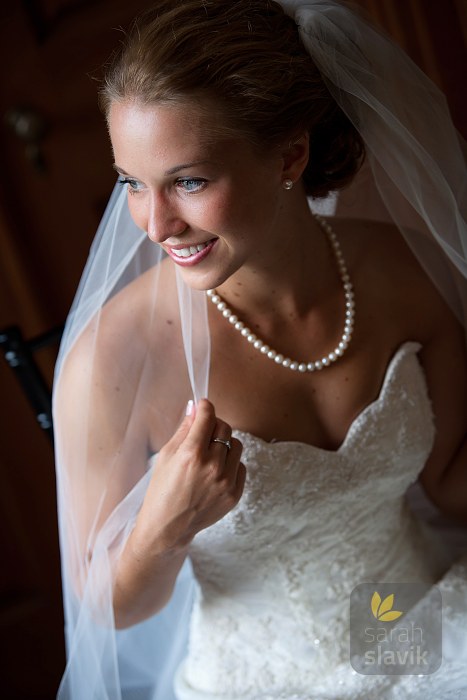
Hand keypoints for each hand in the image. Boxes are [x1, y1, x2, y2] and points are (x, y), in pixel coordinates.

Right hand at [133, 399, 244, 555]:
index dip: (205, 407)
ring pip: (236, 445)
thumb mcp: (165, 456)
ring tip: (210, 454)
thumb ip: (184, 430)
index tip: (203, 405)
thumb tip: (195, 409)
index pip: (208, 417)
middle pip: (224, 428)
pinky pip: (240, 465)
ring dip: (224, 444)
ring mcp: (226, 481)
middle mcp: (212, 466)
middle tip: (204, 432)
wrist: (168, 527)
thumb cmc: (161, 490)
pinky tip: (214, 472)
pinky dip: (229, 463)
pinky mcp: (234, 494)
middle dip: (213, 425)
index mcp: (192, 454)